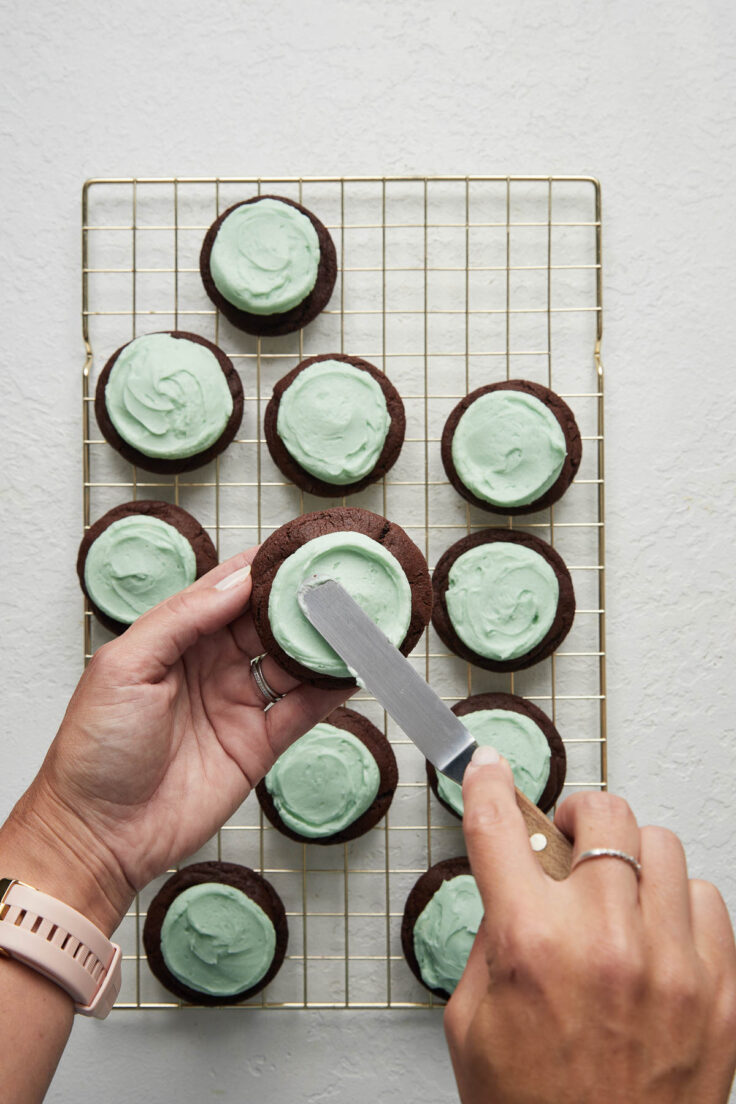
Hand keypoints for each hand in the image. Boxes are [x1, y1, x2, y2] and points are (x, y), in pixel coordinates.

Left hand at [1, 550, 349, 934]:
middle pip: (265, 623)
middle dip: (299, 601)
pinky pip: (301, 712)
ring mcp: (236, 705)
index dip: (260, 569)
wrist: (98, 834)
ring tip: (353, 619)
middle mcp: (210, 666)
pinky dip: (327, 692)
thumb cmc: (94, 750)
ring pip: (290, 663)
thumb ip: (182, 618)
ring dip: (318, 643)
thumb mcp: (125, 666)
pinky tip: (349, 671)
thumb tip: (236, 580)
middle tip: (337, 578)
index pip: (225, 591)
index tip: (296, 546)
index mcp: (174, 639)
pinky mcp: (257, 746)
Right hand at [444, 751, 735, 1103]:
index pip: (501, 828)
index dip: (488, 785)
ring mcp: (673, 965)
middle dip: (575, 818)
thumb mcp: (470, 1021)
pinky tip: (657, 933)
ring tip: (616, 893)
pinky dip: (680, 903)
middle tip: (566, 844)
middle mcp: (607, 942)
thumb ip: (491, 936)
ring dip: (630, 858)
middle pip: (603, 813)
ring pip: (662, 845)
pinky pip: (711, 899)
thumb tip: (514, 882)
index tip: (487, 769)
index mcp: (532, 946)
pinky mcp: (721, 993)